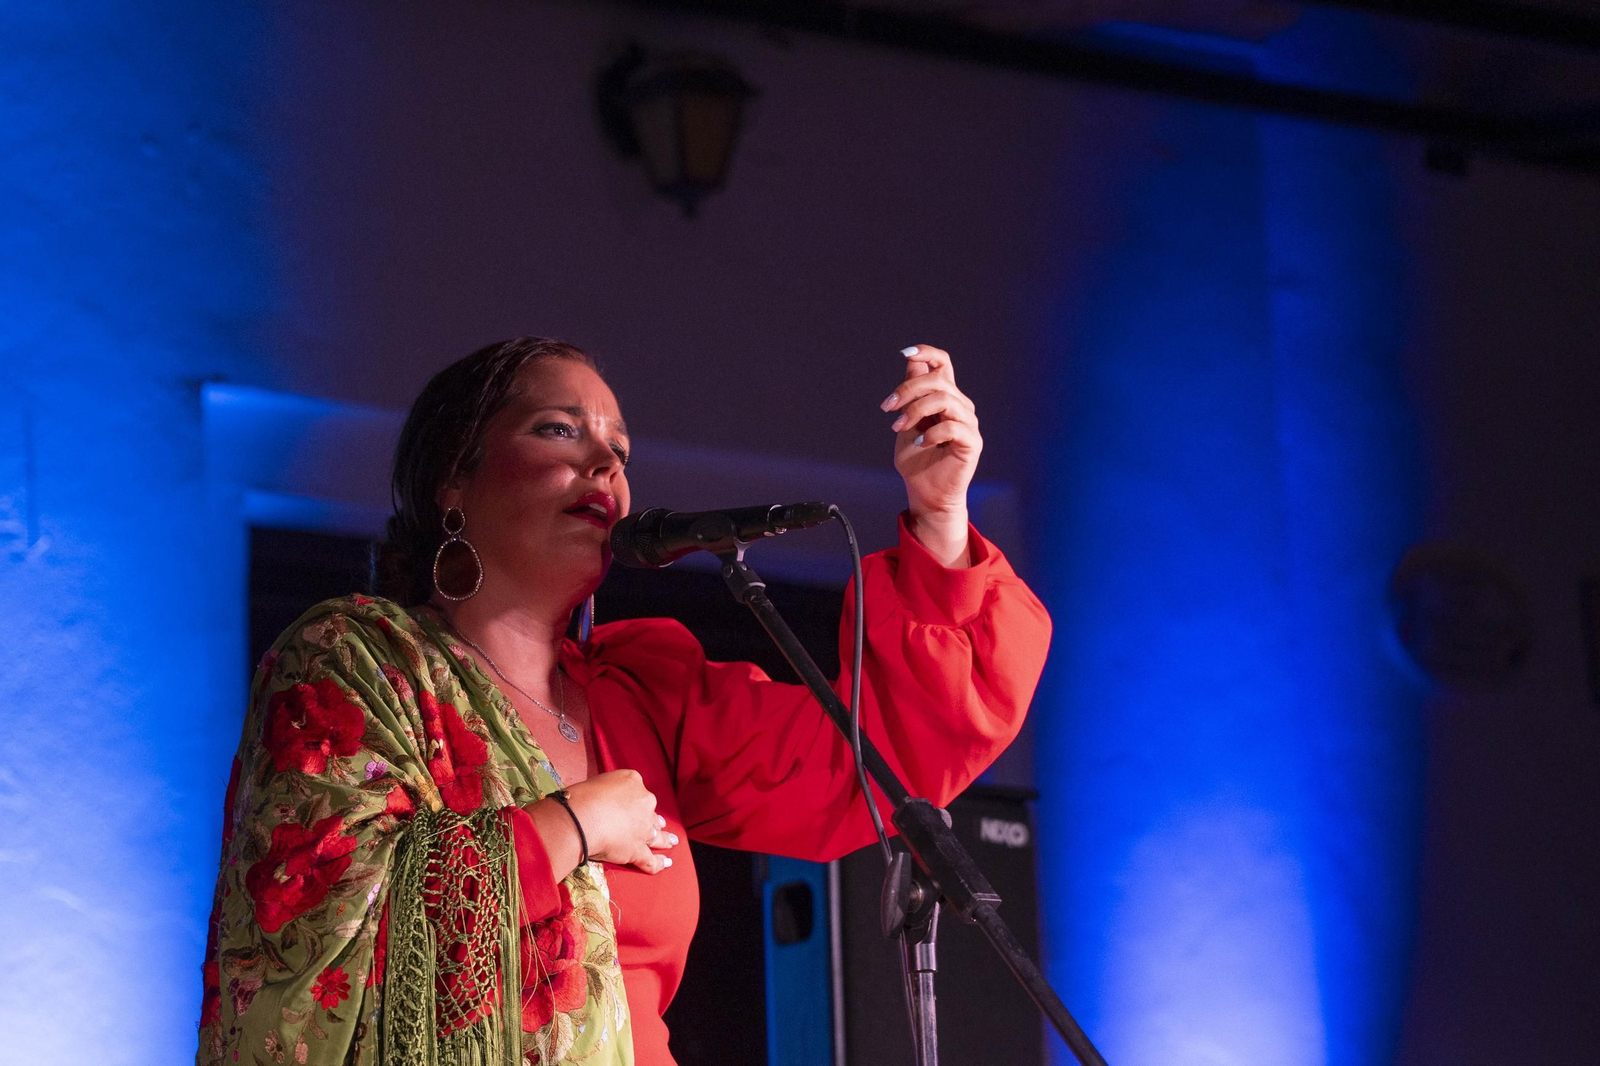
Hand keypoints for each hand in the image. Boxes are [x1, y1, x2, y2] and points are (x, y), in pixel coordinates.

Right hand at [564, 769, 675, 873]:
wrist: (583, 816)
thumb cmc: (583, 797)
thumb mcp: (598, 781)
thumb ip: (608, 791)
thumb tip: (603, 799)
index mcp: (632, 781)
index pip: (638, 790)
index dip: (635, 799)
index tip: (633, 804)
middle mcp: (644, 802)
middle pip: (650, 812)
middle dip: (653, 819)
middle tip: (659, 824)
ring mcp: (643, 827)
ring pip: (657, 835)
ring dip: (664, 839)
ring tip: (671, 841)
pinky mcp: (638, 849)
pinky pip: (650, 859)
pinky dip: (658, 863)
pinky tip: (665, 864)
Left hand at [880, 345, 980, 566]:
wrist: (925, 493)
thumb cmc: (917, 460)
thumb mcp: (906, 422)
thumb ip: (910, 394)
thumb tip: (911, 361)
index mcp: (945, 397)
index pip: (943, 364)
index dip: (928, 352)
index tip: (905, 353)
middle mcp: (959, 406)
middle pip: (938, 379)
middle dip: (907, 389)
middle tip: (888, 408)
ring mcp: (968, 423)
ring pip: (944, 399)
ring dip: (915, 410)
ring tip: (898, 427)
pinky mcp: (971, 442)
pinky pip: (952, 427)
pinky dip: (931, 433)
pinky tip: (919, 443)